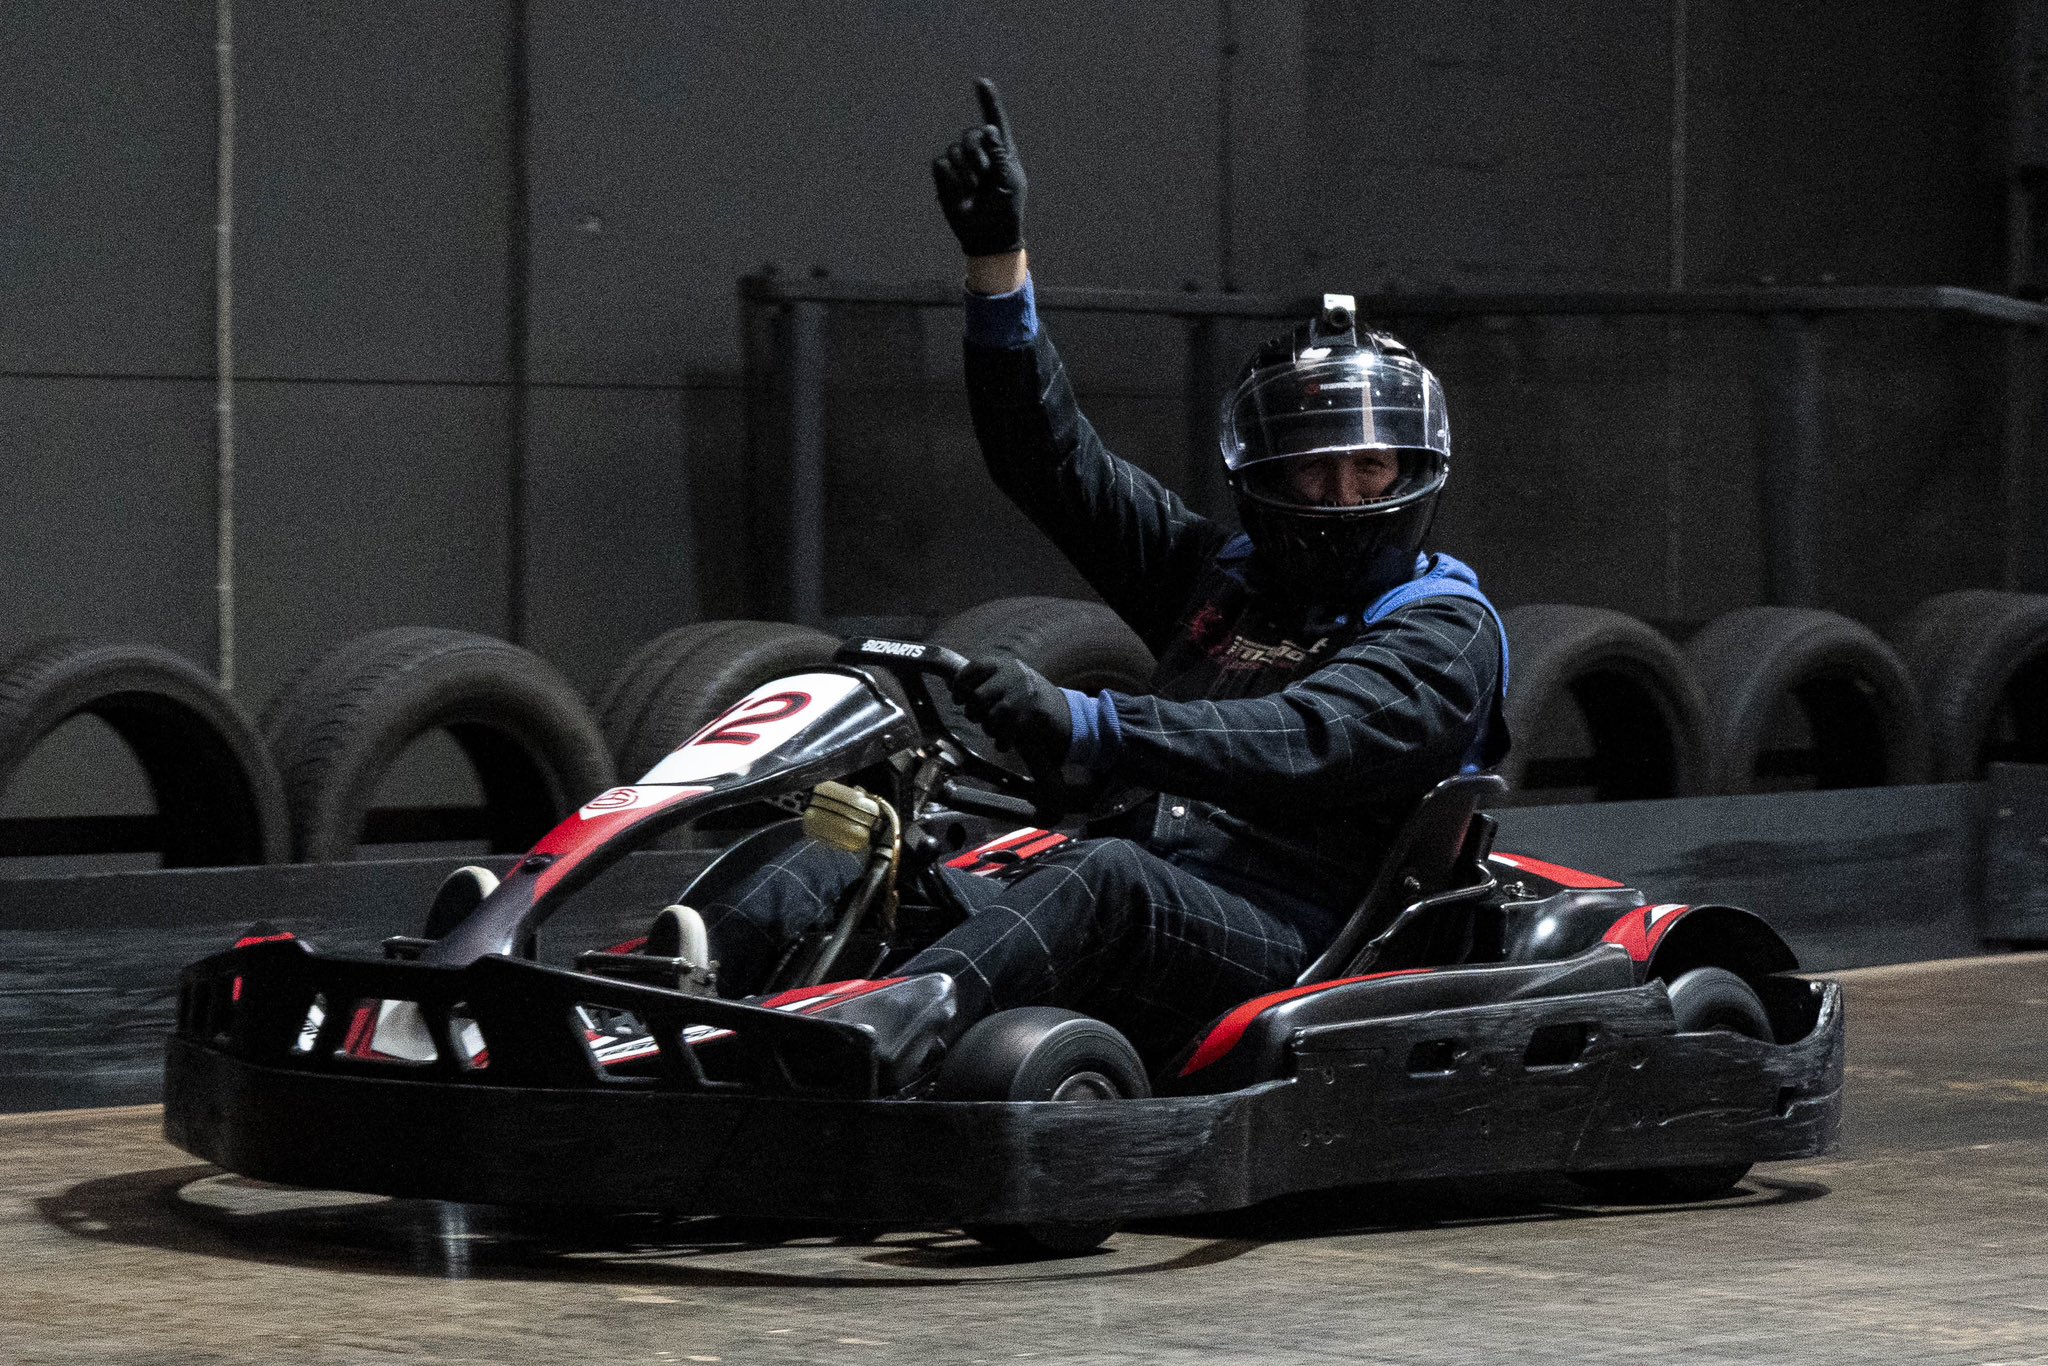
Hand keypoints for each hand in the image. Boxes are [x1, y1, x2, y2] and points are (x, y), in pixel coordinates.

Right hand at [931, 77, 1027, 256]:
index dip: (988, 101)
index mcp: (1002, 152)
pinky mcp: (945, 176)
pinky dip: (951, 180)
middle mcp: (980, 153)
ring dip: (966, 172)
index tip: (981, 81)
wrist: (987, 235)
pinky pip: (941, 165)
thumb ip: (1000, 155)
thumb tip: (990, 128)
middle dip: (976, 153)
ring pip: (955, 150)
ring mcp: (961, 164)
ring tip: (974, 191)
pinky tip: (961, 195)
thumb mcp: (1009, 182)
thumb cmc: (1004, 210)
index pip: (995, 122)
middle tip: (984, 176)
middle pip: (971, 133)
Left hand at [950, 655, 1069, 781]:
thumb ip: (983, 681)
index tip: (957, 697)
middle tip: (975, 716)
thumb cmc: (1028, 696)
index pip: (974, 668)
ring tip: (992, 728)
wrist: (1065, 711)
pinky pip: (1004, 732)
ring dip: (988, 727)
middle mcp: (1013, 676)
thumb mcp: (1008, 680)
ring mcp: (1022, 696)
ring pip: (990, 717)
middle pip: (977, 696)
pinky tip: (1004, 742)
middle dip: (972, 711)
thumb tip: (950, 684)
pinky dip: (1001, 741)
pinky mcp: (1030, 716)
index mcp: (1005, 664)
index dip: (960, 684)